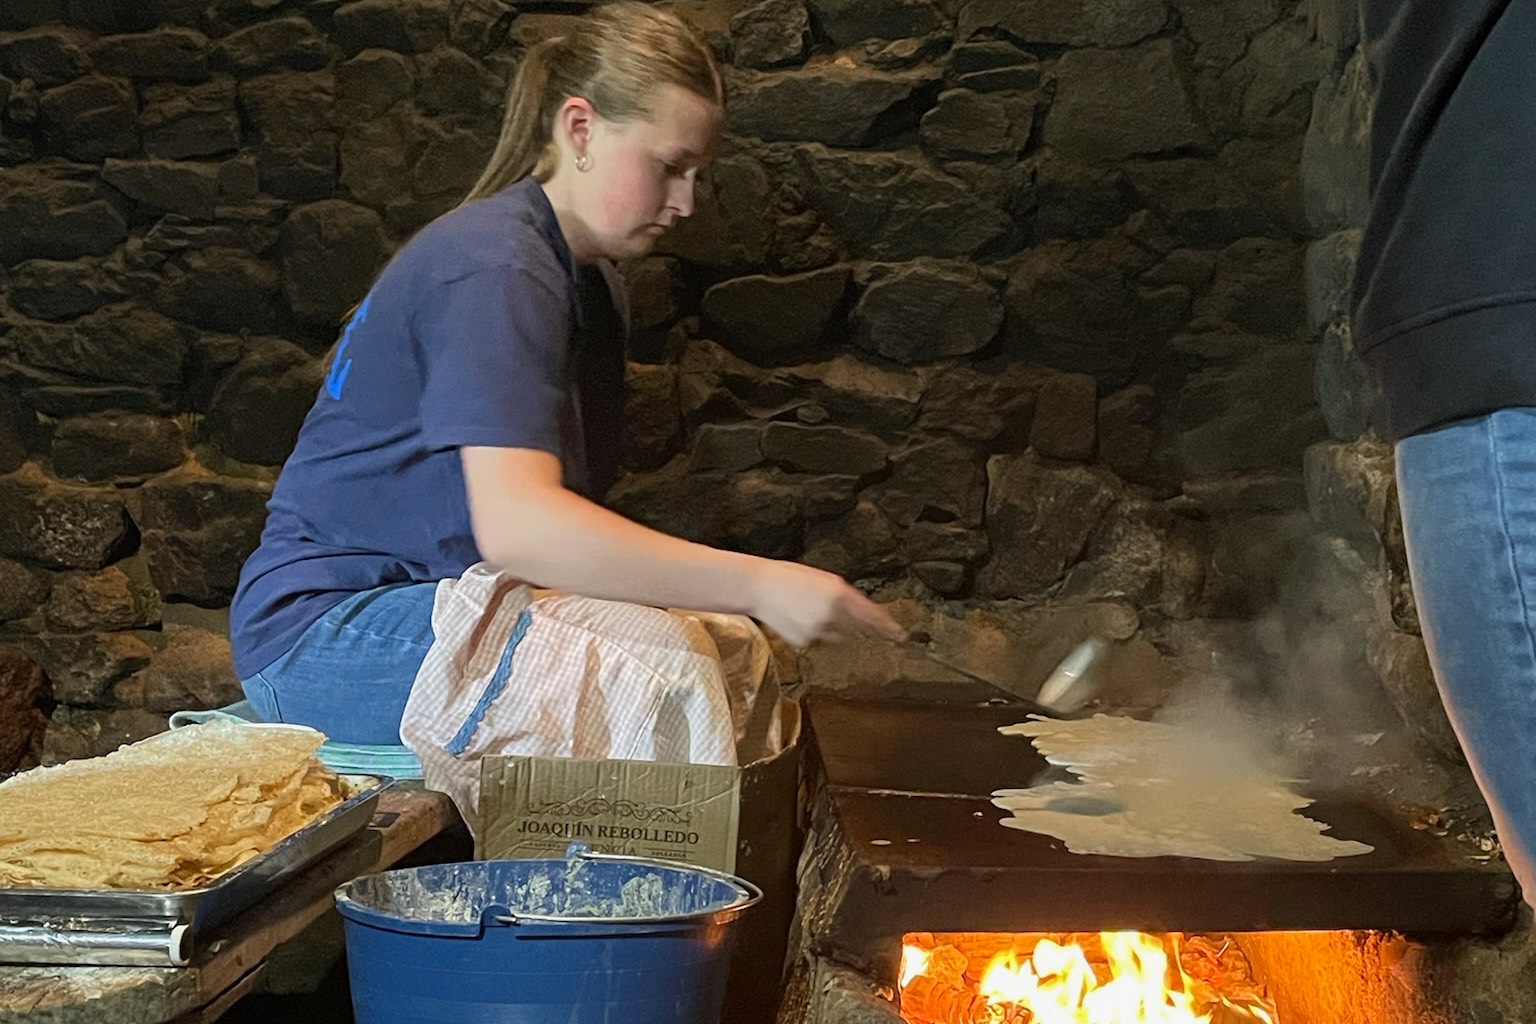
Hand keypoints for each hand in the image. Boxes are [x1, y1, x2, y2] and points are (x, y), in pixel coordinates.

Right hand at [747, 559, 906, 647]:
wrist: (757, 587)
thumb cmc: (788, 577)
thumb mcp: (821, 578)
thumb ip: (841, 594)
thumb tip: (857, 610)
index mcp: (838, 592)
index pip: (869, 613)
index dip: (886, 625)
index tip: (899, 634)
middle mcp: (832, 613)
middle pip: (856, 628)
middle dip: (863, 630)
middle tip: (875, 636)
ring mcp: (817, 629)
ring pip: (835, 635)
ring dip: (830, 627)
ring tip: (807, 610)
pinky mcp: (803, 641)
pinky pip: (814, 639)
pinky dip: (809, 632)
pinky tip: (793, 618)